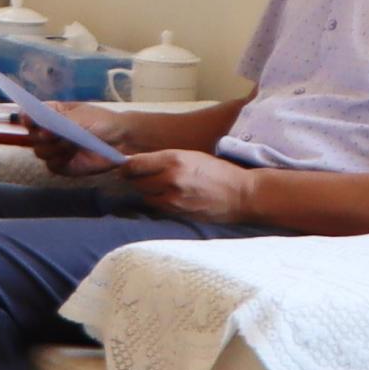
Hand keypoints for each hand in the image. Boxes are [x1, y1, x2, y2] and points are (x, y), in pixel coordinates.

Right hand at [27, 103, 126, 173]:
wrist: (123, 139)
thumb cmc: (103, 121)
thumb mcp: (82, 116)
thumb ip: (61, 121)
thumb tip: (44, 128)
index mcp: (50, 115)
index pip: (29, 116)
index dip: (27, 118)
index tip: (30, 119)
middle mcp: (48, 132)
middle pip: (31, 136)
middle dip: (42, 136)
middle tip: (55, 134)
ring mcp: (54, 150)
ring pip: (40, 152)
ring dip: (54, 148)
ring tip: (72, 144)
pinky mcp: (62, 166)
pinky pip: (52, 165)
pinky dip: (60, 161)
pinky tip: (73, 155)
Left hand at [111, 148, 259, 224]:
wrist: (242, 195)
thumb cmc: (217, 172)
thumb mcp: (190, 156)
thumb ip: (163, 159)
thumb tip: (134, 163)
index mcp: (174, 159)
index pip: (134, 164)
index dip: (126, 166)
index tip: (125, 167)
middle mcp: (171, 178)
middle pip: (135, 181)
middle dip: (135, 179)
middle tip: (141, 177)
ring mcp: (173, 198)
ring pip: (144, 195)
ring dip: (146, 192)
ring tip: (160, 187)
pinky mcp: (178, 212)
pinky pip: (157, 207)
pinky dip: (158, 202)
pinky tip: (169, 197)